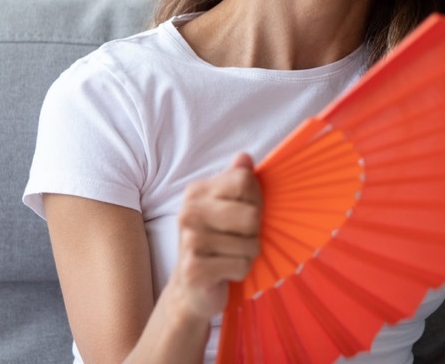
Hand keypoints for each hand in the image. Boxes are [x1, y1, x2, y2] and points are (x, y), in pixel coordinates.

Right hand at [168, 152, 262, 321]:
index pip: (245, 180)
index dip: (255, 199)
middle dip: (254, 232)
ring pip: (250, 244)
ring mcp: (188, 241)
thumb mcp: (229, 207)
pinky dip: (240, 271)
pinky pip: (242, 266)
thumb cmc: (218, 241)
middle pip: (252, 214)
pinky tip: (223, 271)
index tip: (244, 213)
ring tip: (229, 255)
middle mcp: (188, 212)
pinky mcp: (194, 269)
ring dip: (248, 255)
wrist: (192, 287)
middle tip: (238, 239)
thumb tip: (244, 156)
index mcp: (197, 191)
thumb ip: (238, 181)